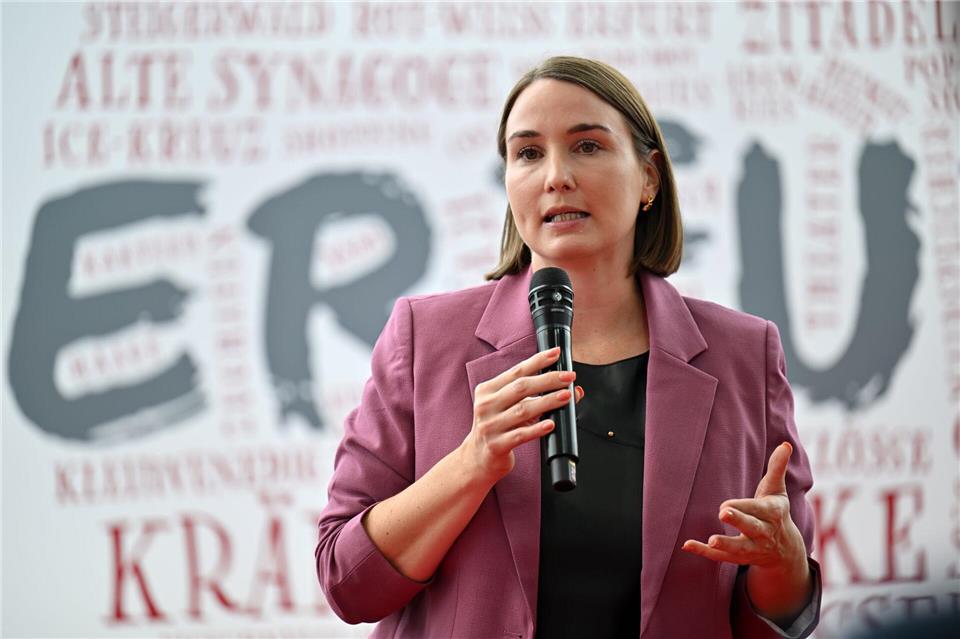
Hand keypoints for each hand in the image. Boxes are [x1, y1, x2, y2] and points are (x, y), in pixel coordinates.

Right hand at [459, 347, 583, 485]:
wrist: (477, 458)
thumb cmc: (497, 428)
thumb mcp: (509, 408)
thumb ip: (536, 397)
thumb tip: (573, 391)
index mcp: (487, 390)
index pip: (516, 371)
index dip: (537, 361)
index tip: (555, 354)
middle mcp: (486, 405)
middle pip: (521, 387)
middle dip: (548, 379)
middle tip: (568, 377)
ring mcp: (490, 426)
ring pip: (523, 410)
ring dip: (547, 401)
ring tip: (565, 397)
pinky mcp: (497, 445)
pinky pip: (520, 435)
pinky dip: (537, 429)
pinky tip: (550, 424)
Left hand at [681, 442, 806, 573]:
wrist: (785, 550)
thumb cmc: (775, 511)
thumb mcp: (777, 490)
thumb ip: (777, 467)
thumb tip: (786, 444)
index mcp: (773, 513)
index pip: (758, 509)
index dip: (744, 506)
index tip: (726, 504)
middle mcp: (765, 533)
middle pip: (752, 528)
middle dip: (739, 521)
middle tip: (723, 513)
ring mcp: (753, 549)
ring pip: (739, 549)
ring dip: (726, 545)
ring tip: (711, 541)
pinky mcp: (740, 559)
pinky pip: (721, 558)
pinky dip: (704, 553)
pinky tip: (687, 545)